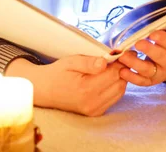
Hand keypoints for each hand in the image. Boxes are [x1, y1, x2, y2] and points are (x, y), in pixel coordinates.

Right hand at [5, 55, 126, 116]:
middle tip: (113, 59)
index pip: (114, 74)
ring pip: (120, 91)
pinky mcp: (96, 112)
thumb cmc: (58, 73)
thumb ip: (88, 62)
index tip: (116, 53)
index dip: (118, 62)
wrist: (45, 90)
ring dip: (118, 79)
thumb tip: (105, 62)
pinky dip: (114, 87)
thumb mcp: (70, 62)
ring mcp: (94, 110)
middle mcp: (92, 102)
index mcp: (86, 88)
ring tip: (108, 68)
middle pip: (120, 83)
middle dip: (120, 70)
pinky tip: (104, 79)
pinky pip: (114, 98)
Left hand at [117, 17, 165, 85]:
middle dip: (149, 50)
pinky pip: (141, 81)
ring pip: (148, 70)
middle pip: (160, 57)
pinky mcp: (150, 81)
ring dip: (135, 64)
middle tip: (138, 43)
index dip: (163, 39)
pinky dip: (131, 78)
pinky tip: (122, 71)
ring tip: (123, 56)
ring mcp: (160, 73)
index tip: (153, 34)